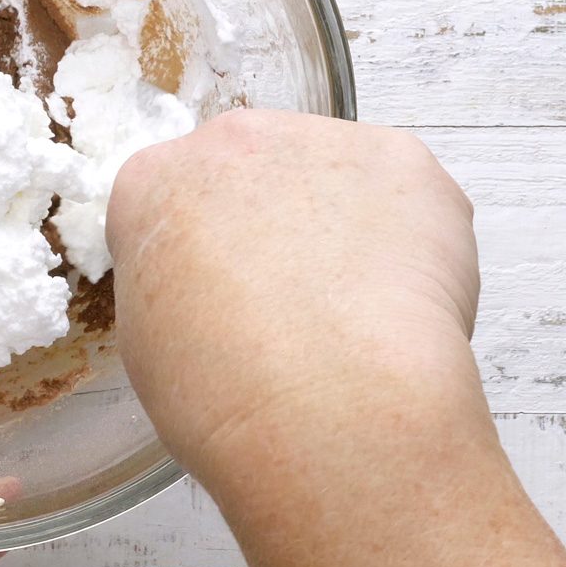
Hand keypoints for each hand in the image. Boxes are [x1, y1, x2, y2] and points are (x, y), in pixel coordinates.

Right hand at [106, 110, 565, 566]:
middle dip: (279, 226)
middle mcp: (230, 145)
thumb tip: (215, 305)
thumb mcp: (159, 358)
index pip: (173, 192)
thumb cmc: (238, 416)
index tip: (244, 299)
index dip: (215, 256)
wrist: (332, 421)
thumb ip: (174, 300)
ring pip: (338, 178)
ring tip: (364, 320)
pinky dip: (416, 238)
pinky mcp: (408, 163)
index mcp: (149, 189)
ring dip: (349, 230)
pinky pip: (406, 192)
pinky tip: (411, 305)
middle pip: (256, 169)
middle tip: (305, 311)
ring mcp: (321, 147)